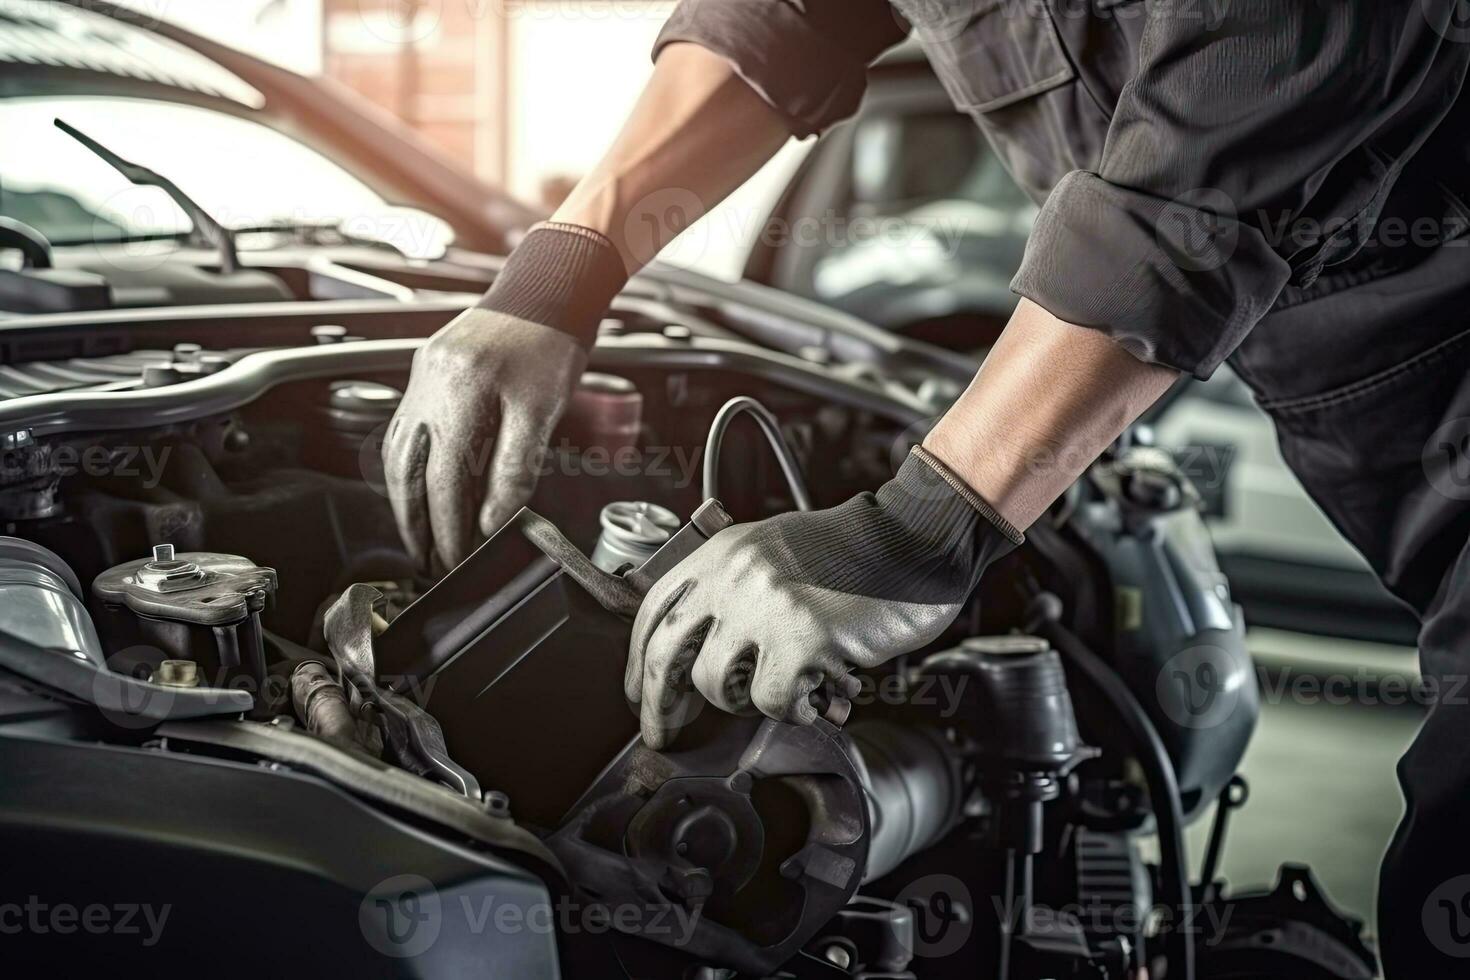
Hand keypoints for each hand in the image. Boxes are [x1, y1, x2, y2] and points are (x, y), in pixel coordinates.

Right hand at [382, 223, 626, 570]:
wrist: (547, 289)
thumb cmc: (551, 344)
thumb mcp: (541, 412)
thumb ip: (515, 469)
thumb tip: (494, 522)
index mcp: (457, 393)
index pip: (443, 481)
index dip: (449, 527)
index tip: (457, 560)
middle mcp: (427, 384)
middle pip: (407, 472)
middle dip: (416, 523)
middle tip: (428, 561)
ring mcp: (420, 376)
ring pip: (398, 452)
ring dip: (405, 498)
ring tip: (419, 535)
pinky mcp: (424, 371)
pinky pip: (405, 428)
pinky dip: (409, 464)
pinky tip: (419, 486)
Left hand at [626, 447, 1022, 747]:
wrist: (912, 539)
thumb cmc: (853, 551)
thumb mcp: (772, 549)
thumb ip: (732, 587)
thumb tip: (697, 651)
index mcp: (722, 553)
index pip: (654, 611)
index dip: (639, 659)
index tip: (638, 690)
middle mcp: (734, 576)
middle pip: (667, 654)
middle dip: (657, 705)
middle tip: (662, 732)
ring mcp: (766, 607)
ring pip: (717, 685)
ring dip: (742, 703)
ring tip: (774, 692)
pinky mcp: (803, 639)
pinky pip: (772, 701)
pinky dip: (790, 710)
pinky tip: (812, 697)